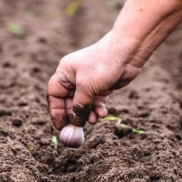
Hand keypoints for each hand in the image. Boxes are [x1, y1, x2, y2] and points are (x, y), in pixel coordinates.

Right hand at [47, 0, 181, 130]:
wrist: (127, 53)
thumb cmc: (103, 65)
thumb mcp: (87, 87)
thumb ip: (79, 106)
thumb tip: (75, 122)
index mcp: (65, 73)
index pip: (54, 94)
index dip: (56, 111)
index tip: (60, 126)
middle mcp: (75, 77)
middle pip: (69, 101)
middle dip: (75, 115)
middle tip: (79, 128)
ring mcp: (88, 82)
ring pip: (84, 104)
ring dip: (88, 114)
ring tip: (95, 120)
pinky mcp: (101, 86)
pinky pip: (95, 102)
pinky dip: (98, 109)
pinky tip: (103, 113)